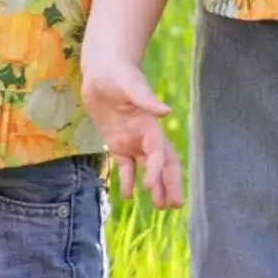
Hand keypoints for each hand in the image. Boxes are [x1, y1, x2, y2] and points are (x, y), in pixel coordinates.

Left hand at [82, 57, 182, 208]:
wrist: (102, 70)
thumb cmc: (117, 74)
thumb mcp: (130, 85)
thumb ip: (146, 99)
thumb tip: (166, 111)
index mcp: (150, 124)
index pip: (159, 152)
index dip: (157, 170)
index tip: (150, 187)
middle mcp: (144, 135)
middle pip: (162, 164)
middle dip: (169, 183)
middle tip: (175, 206)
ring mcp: (132, 140)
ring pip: (147, 168)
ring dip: (155, 185)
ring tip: (160, 207)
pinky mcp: (117, 142)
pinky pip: (125, 165)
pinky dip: (127, 179)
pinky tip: (128, 195)